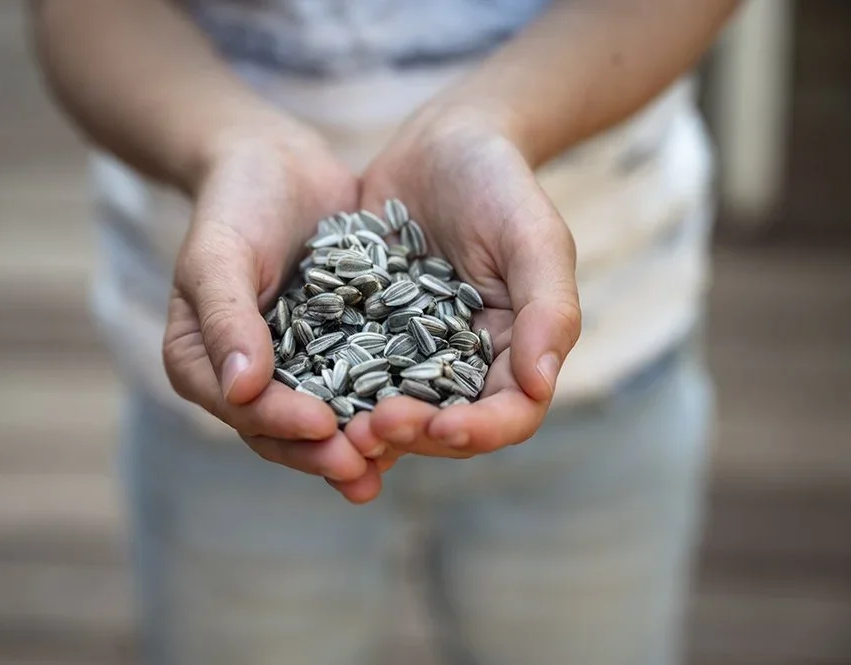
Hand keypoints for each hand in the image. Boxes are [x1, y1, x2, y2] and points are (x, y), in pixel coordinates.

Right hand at [161, 129, 382, 501]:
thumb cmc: (235, 204)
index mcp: (204, 365)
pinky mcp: (343, 352)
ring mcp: (298, 370)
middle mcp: (250, 379)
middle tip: (364, 468)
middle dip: (323, 453)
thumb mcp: (219, 254)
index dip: (280, 422)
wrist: (279, 167)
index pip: (241, 408)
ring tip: (393, 466)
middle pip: (284, 431)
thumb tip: (240, 391)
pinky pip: (365, 387)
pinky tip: (422, 420)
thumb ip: (226, 319)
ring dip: (358, 446)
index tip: (321, 425)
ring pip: (327, 421)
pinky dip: (386, 407)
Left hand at [342, 106, 581, 470]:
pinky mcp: (365, 336)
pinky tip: (303, 395)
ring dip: (367, 430)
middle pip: (444, 427)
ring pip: (392, 413)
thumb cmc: (499, 184)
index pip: (509, 415)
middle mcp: (463, 366)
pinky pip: (347, 376)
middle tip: (373, 429)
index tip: (443, 426)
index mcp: (515, 352)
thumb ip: (548, 308)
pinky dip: (331, 394)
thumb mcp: (533, 236)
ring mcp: (410, 355)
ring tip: (335, 427)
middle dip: (413, 436)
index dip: (480, 432)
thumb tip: (538, 385)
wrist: (440, 144)